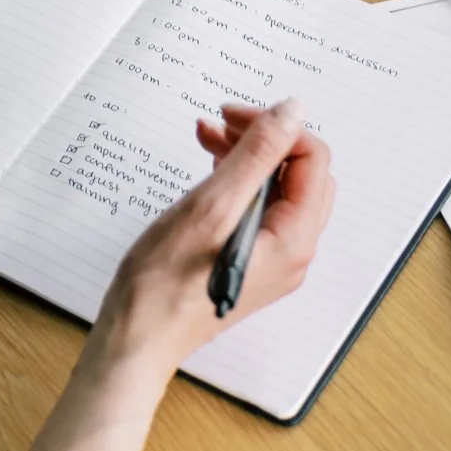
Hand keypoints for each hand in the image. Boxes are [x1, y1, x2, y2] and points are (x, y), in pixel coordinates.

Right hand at [91, 100, 332, 383]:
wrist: (138, 339)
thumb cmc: (165, 285)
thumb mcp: (210, 207)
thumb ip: (255, 156)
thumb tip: (292, 111)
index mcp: (294, 239)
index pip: (312, 159)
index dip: (275, 127)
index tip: (231, 116)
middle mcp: (294, 251)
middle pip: (301, 172)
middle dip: (263, 138)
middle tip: (221, 123)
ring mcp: (273, 259)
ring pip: (278, 188)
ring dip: (247, 156)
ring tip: (207, 137)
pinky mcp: (251, 260)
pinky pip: (258, 209)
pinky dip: (236, 181)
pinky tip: (207, 169)